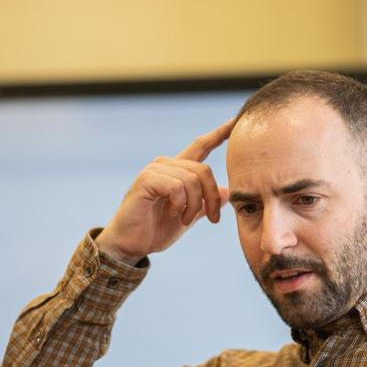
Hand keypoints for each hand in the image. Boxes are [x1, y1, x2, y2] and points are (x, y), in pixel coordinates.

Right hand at [95, 119, 233, 264]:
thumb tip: (228, 192)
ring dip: (194, 206)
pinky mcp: (145, 179)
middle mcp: (166, 164)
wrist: (130, 245)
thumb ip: (205, 204)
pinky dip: (179, 204)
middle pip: (204, 170)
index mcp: (178, 171)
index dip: (219, 134)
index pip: (201, 146)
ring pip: (192, 180)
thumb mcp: (188, 218)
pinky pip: (176, 186)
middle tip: (212, 219)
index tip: (235, 122)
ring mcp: (155, 170)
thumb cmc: (155, 231)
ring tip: (183, 219)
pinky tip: (172, 213)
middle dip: (212, 198)